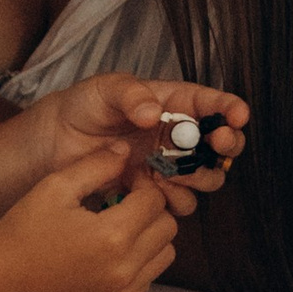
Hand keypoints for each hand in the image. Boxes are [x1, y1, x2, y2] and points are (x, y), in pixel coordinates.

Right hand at [0, 149, 176, 291]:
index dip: (143, 185)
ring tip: (118, 230)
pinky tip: (107, 255)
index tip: (125, 183)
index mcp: (112, 236)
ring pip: (163, 257)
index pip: (156, 201)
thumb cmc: (23, 232)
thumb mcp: (55, 187)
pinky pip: (145, 281)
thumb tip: (126, 150)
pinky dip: (137, 265)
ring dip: (149, 238)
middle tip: (124, 204)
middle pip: (167, 229)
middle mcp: (123, 269)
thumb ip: (97, 164)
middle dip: (151, 210)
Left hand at [40, 75, 246, 219]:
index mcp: (174, 103)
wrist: (55, 144)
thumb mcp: (103, 89)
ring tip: (173, 172)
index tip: (237, 116)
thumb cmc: (82, 107)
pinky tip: (152, 188)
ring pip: (207, 177)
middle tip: (217, 145)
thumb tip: (152, 112)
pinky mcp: (155, 191)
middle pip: (220, 145)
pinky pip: (181, 202)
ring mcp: (169, 165)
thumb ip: (130, 94)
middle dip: (226, 146)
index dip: (230, 109)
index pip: (212, 104)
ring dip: (200, 177)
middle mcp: (178, 136)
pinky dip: (174, 199)